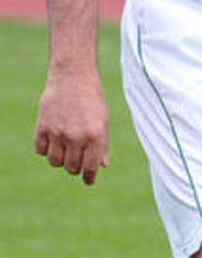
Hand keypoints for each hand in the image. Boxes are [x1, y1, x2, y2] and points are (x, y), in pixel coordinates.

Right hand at [35, 71, 109, 185]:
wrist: (73, 76)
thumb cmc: (92, 97)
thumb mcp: (103, 119)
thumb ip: (102, 143)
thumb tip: (102, 165)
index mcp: (96, 135)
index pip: (90, 167)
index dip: (89, 177)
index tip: (88, 181)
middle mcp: (77, 137)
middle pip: (72, 168)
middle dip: (75, 167)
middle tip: (78, 159)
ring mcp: (58, 133)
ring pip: (55, 162)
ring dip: (61, 160)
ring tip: (66, 149)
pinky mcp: (43, 128)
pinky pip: (41, 150)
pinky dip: (46, 149)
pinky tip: (53, 140)